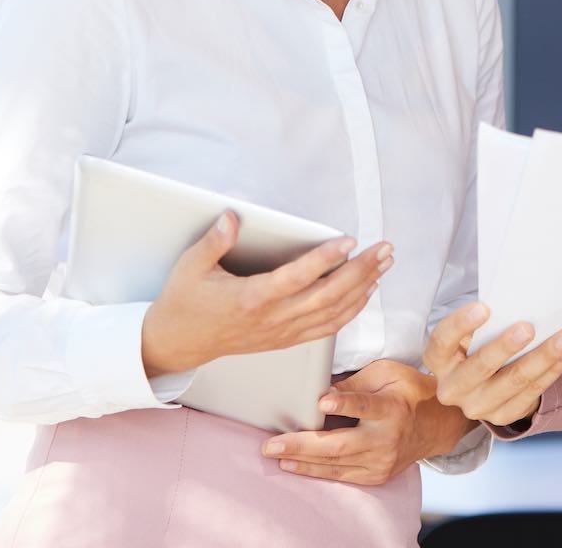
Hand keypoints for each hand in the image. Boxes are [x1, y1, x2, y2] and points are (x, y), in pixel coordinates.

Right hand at [139, 211, 390, 376]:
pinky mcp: (285, 339)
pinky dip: (350, 311)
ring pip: (333, 313)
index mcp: (251, 298)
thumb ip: (214, 241)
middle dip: (361, 271)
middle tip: (385, 249)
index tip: (348, 240)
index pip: (297, 277)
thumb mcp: (191, 267)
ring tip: (384, 265)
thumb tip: (233, 217)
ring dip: (363, 288)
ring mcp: (282, 332)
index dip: (325, 259)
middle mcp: (272, 318)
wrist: (177, 343)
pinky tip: (365, 292)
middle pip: (327, 296)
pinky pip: (326, 328)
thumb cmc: (184, 302)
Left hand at [261, 360, 474, 484]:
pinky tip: (294, 466)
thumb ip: (355, 384)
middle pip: (339, 445)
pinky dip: (315, 471)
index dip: (344, 403)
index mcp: (392, 407)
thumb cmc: (409, 391)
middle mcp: (386, 438)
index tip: (322, 401)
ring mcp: (381, 461)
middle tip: (272, 444)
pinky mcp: (376, 475)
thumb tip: (321, 392)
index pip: (365, 405)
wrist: (438, 424)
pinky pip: (341, 475)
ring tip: (275, 455)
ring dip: (301, 461)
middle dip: (302, 445)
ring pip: (335, 465)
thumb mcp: (387, 374)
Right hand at [422, 303, 561, 428]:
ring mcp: (477, 406)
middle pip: (480, 367)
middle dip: (506, 347)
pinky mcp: (503, 415)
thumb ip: (483, 322)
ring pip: (514, 382)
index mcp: (439, 360)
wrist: (482, 385)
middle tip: (529, 327)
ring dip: (542, 357)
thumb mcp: (469, 334)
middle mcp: (452, 387)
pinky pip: (532, 392)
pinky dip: (553, 370)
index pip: (442, 342)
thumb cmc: (476, 346)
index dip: (460, 325)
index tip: (484, 307)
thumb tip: (515, 301)